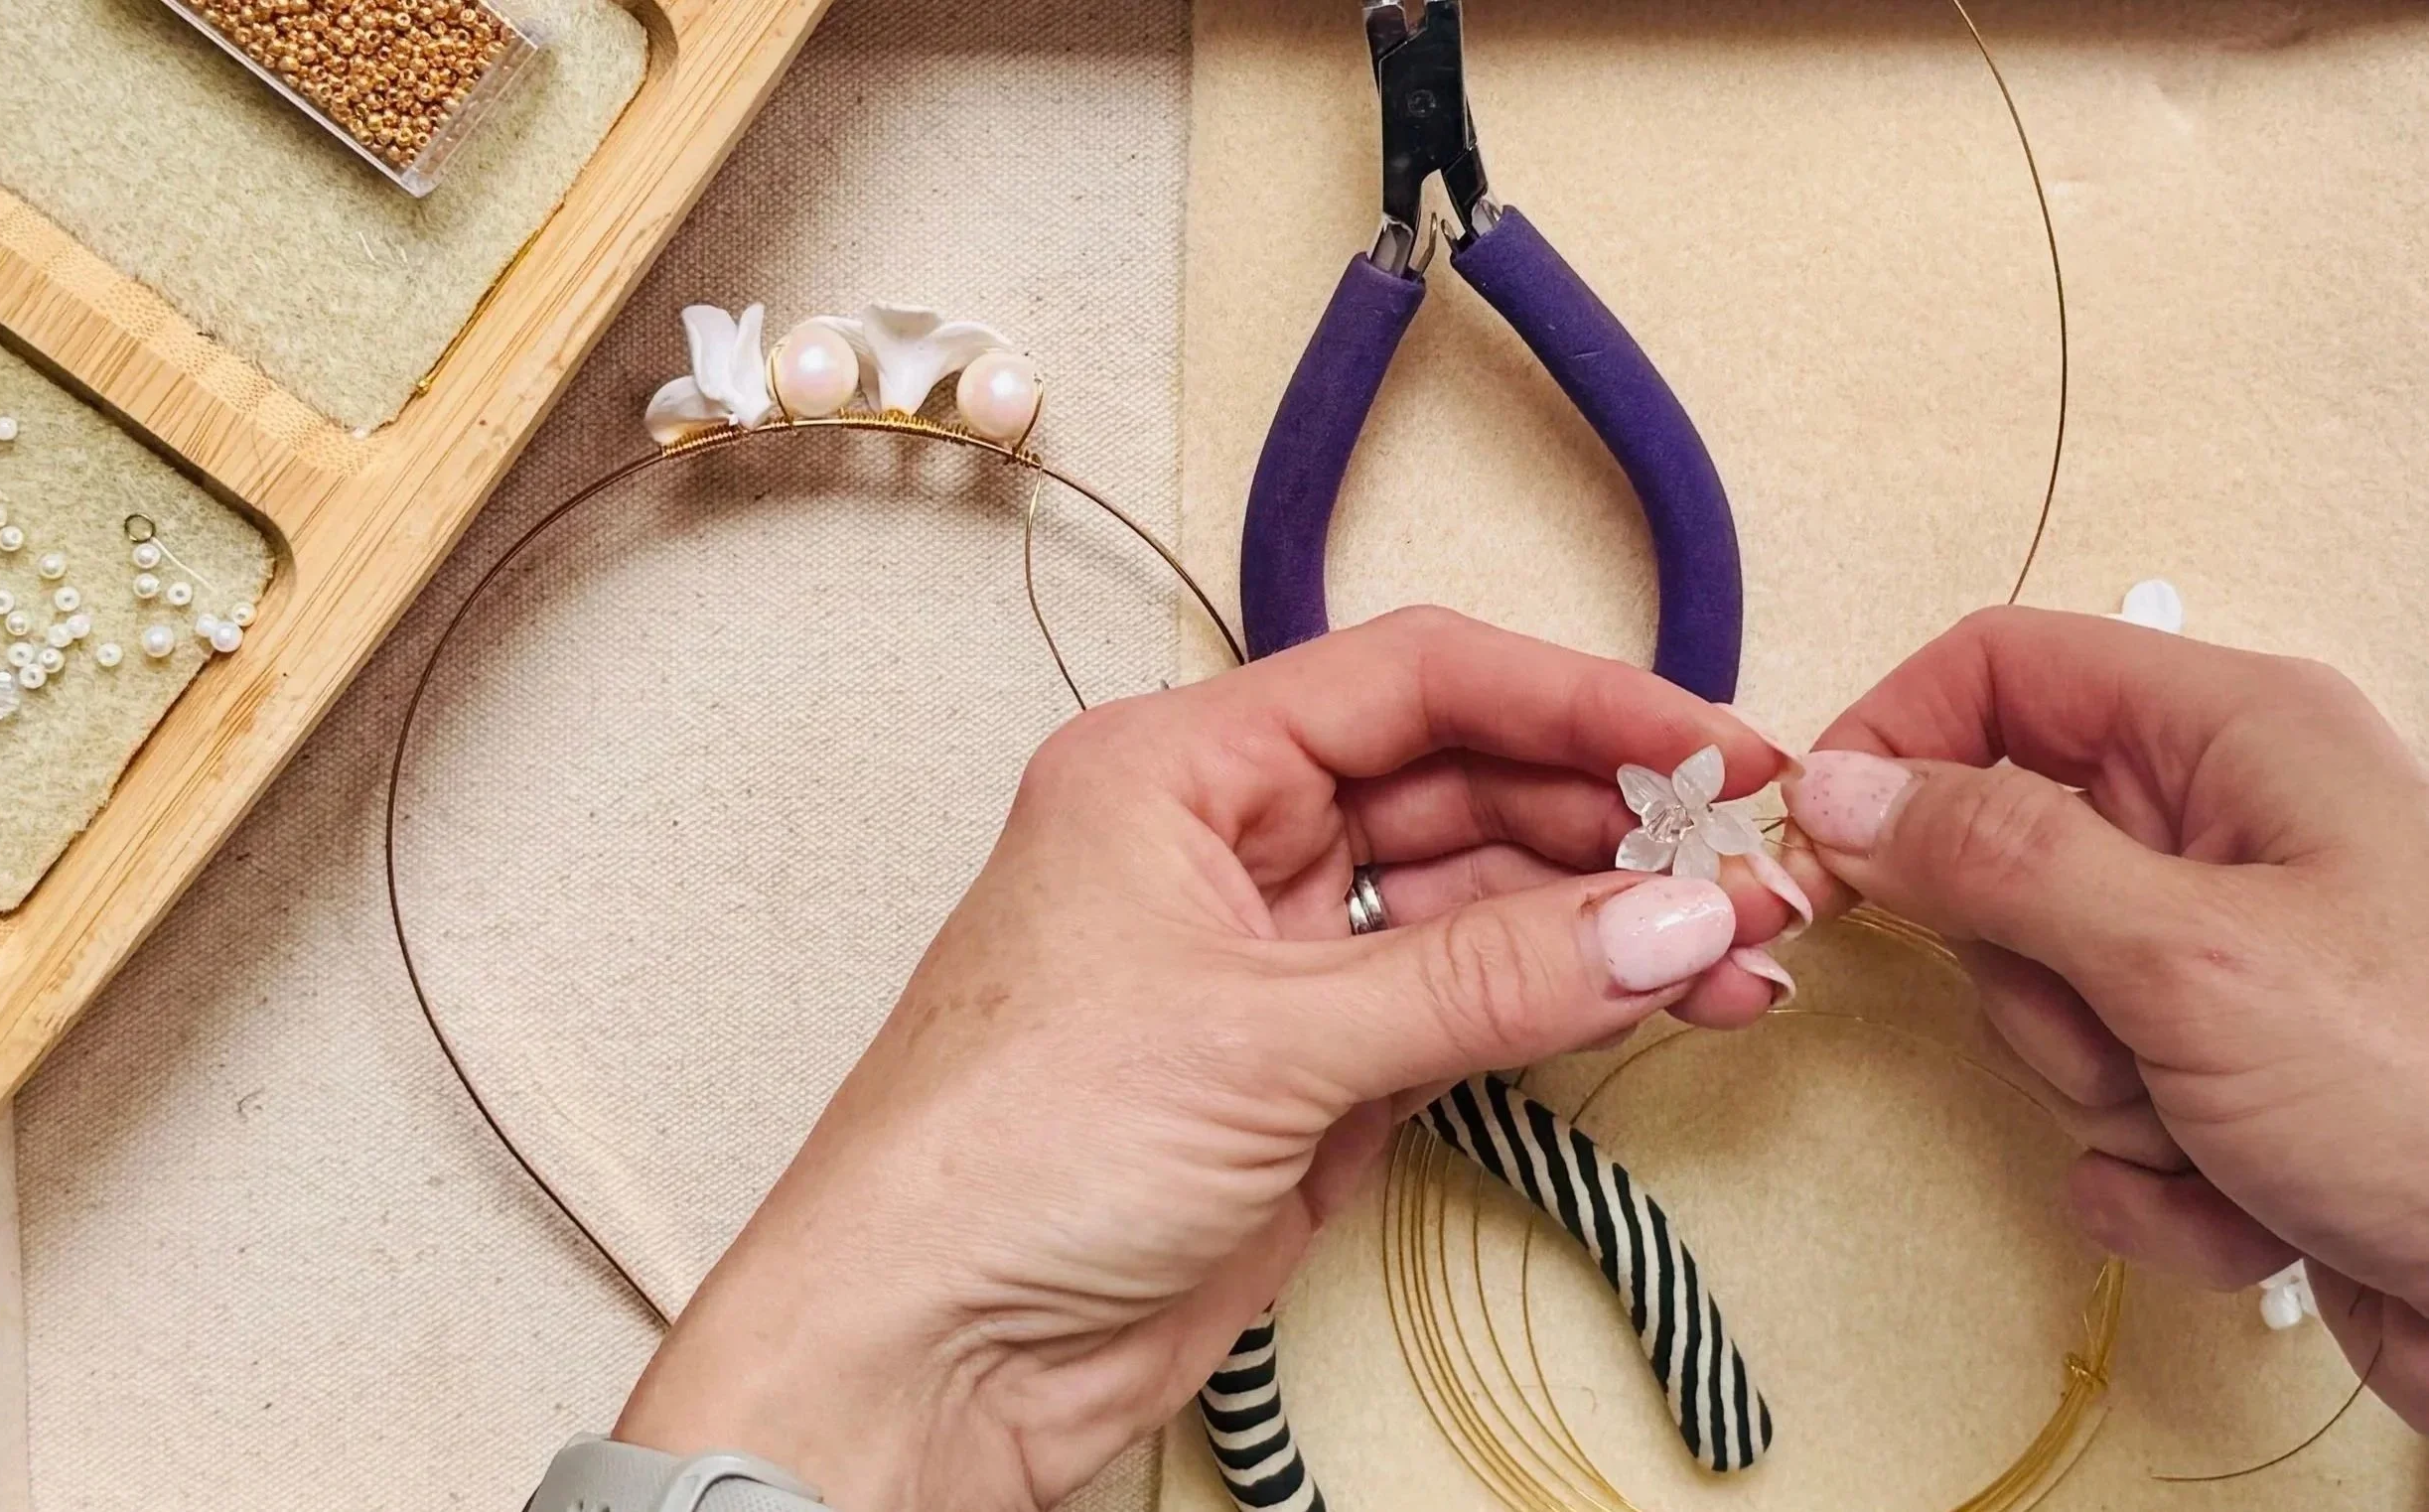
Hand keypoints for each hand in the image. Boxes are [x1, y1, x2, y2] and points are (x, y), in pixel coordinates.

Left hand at [611, 608, 1815, 1510]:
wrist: (926, 1353)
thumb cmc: (1007, 1153)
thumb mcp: (1264, 1038)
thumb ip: (1484, 978)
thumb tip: (1673, 917)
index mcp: (1176, 767)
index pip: (1410, 683)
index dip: (1575, 702)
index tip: (1712, 742)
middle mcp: (1228, 842)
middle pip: (1458, 784)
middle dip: (1612, 816)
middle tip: (1753, 855)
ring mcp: (1277, 961)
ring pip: (1476, 902)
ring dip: (1610, 918)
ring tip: (1747, 944)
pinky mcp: (1313, 1072)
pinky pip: (1466, 1006)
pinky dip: (1564, 1003)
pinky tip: (1666, 998)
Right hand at [1782, 605, 2428, 1427]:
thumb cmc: (2425, 1094)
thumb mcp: (2185, 957)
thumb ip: (1994, 857)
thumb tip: (1834, 787)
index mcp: (2239, 738)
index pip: (2001, 669)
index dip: (1893, 742)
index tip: (1820, 853)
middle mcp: (2236, 830)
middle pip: (2008, 853)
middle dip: (2028, 977)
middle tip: (2112, 1030)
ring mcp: (2238, 962)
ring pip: (2050, 998)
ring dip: (2100, 1091)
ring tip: (2211, 1128)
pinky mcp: (2239, 1083)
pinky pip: (2110, 1113)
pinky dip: (2155, 1175)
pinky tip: (2246, 1201)